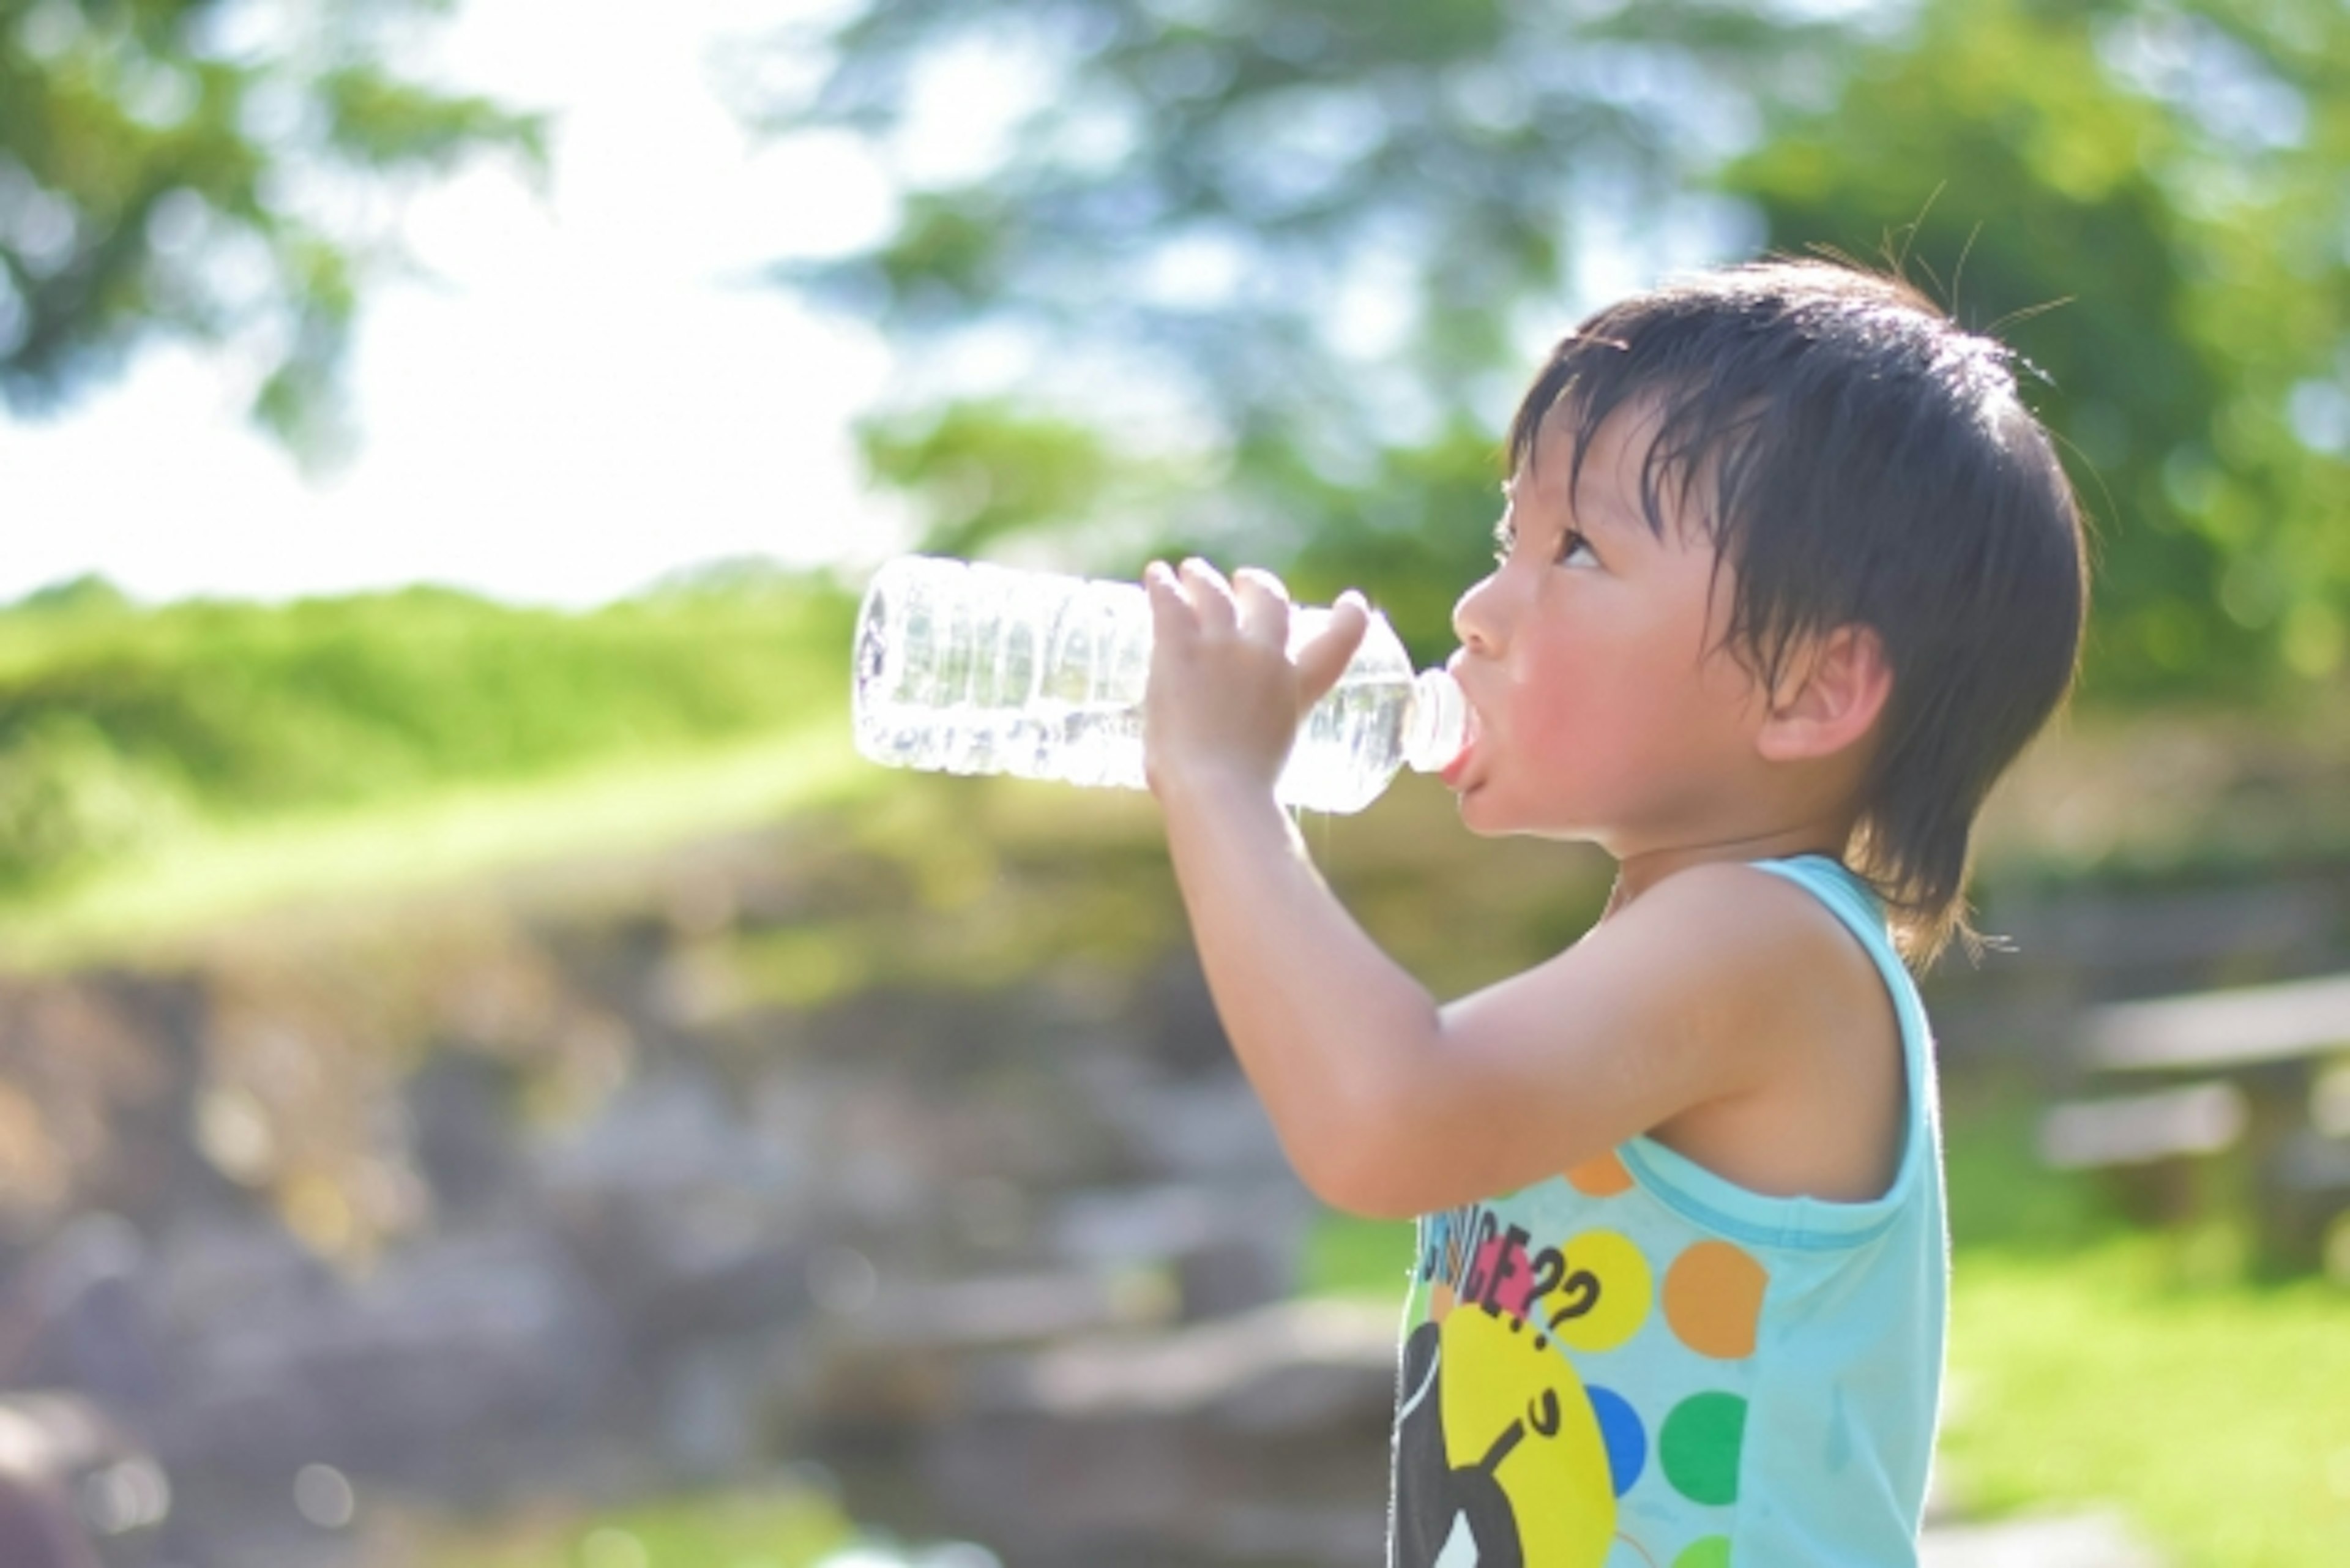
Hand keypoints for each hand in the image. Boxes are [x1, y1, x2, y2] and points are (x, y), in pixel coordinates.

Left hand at [1141, 558, 1370, 803]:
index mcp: (1297, 687)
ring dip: (1203, 578)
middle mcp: (1266, 656)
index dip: (1350, 619)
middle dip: (1258, 585)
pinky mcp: (1180, 649)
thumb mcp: (1268, 764)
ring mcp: (1222, 647)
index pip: (1338, 641)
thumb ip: (1252, 754)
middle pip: (1268, 600)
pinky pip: (1170, 601)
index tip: (1354, 602)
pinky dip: (1161, 584)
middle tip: (1244, 581)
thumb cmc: (1238, 796)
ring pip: (1214, 593)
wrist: (1217, 792)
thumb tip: (1218, 767)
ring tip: (1191, 571)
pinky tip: (1154, 574)